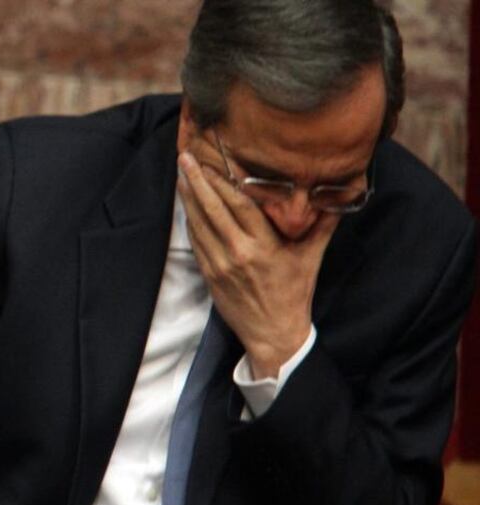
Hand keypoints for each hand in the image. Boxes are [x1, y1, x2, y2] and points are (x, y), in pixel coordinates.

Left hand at [176, 146, 338, 377]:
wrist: (274, 333)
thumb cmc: (294, 293)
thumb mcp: (311, 258)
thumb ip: (322, 225)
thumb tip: (338, 196)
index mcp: (264, 245)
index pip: (239, 204)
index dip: (222, 180)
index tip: (212, 159)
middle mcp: (238, 252)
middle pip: (213, 209)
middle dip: (197, 181)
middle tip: (185, 156)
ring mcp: (220, 264)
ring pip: (199, 223)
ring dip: (188, 197)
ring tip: (181, 173)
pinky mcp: (209, 274)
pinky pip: (196, 242)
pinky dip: (190, 220)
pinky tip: (186, 204)